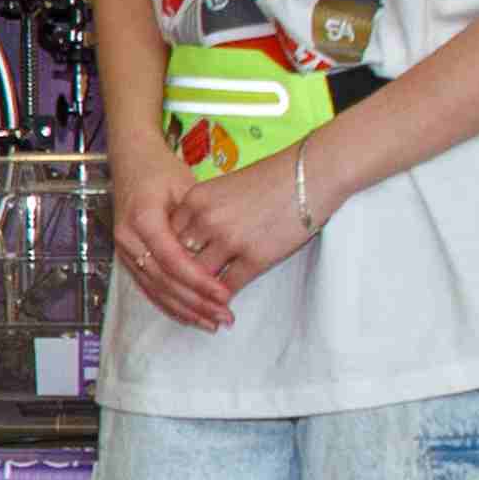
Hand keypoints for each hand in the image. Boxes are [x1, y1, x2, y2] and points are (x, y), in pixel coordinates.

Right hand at [109, 147, 238, 332]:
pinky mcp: (126, 258)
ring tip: (212, 322)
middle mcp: (128, 239)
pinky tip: (190, 316)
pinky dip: (170, 305)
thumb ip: (197, 224)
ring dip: (184, 310)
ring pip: (154, 290)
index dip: (199, 281)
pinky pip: (148, 288)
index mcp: (143, 219)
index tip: (224, 295)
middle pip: (163, 281)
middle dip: (195, 303)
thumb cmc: (162, 170)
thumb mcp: (185, 189)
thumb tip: (218, 259)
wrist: (131, 160)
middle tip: (223, 316)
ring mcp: (124, 251)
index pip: (173, 260)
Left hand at [174, 154, 317, 298]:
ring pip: (200, 277)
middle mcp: (206, 219)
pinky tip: (224, 302)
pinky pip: (228, 286)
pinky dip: (224, 297)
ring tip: (201, 303)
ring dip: (200, 292)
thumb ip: (202, 211)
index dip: (168, 255)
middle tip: (181, 292)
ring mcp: (230, 239)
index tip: (172, 267)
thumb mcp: (224, 188)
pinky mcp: (255, 257)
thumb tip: (190, 239)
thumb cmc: (271, 178)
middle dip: (180, 277)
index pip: (167, 237)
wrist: (310, 175)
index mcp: (195, 199)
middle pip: (179, 259)